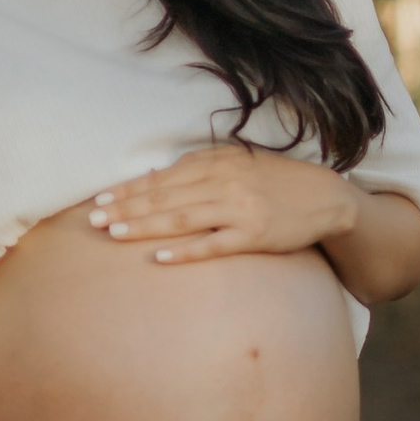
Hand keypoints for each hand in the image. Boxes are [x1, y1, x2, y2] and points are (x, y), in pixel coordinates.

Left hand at [86, 145, 354, 266]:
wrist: (325, 197)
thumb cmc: (276, 181)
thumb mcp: (238, 163)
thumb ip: (200, 167)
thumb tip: (157, 177)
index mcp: (218, 163)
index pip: (163, 178)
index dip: (130, 189)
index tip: (101, 200)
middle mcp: (224, 183)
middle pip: (165, 198)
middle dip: (127, 208)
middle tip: (94, 219)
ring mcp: (239, 209)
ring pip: (182, 219)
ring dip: (145, 226)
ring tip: (115, 233)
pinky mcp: (253, 235)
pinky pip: (212, 245)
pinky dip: (185, 251)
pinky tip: (159, 257)